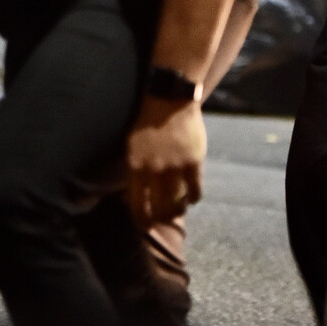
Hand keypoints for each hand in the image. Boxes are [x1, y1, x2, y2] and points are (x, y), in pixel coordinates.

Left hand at [124, 96, 205, 226]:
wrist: (168, 100)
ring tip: (176, 211)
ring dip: (177, 210)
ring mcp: (175, 166)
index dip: (141, 219)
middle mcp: (154, 170)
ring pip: (178, 202)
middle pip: (158, 208)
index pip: (137, 204)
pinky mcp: (194, 162)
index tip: (144, 225)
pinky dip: (194, 198)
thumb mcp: (131, 145)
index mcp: (135, 166)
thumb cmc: (146, 122)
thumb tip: (133, 192)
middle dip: (159, 219)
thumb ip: (134, 168)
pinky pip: (195, 190)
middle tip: (161, 221)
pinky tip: (192, 199)